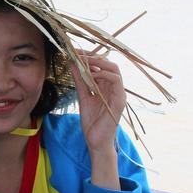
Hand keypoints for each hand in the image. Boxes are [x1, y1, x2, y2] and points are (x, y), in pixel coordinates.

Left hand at [71, 53, 125, 189]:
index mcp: (107, 86)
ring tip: (83, 62)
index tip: (75, 52)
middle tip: (78, 54)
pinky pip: (116, 81)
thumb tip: (73, 64)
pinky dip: (104, 74)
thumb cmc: (91, 121)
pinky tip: (91, 75)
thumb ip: (80, 81)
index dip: (90, 56)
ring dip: (98, 63)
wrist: (95, 141)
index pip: (102, 65)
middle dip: (93, 56)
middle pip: (110, 64)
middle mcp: (115, 88)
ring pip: (115, 70)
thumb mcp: (82, 96)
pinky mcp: (120, 101)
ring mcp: (119, 94)